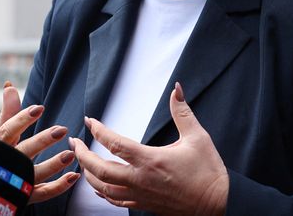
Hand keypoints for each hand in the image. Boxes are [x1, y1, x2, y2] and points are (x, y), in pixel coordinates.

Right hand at [0, 82, 79, 203]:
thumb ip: (8, 112)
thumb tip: (10, 85)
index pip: (8, 131)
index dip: (22, 119)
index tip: (39, 108)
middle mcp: (7, 164)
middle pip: (24, 152)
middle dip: (42, 141)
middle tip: (62, 130)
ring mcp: (16, 182)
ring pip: (35, 174)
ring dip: (54, 165)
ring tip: (70, 154)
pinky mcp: (25, 197)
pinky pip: (43, 193)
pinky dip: (59, 187)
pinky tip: (73, 176)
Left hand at [69, 82, 228, 215]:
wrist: (218, 204)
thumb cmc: (208, 172)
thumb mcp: (197, 137)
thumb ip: (182, 111)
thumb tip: (176, 88)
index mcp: (151, 160)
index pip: (115, 144)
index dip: (98, 131)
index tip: (89, 121)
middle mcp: (141, 180)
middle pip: (100, 170)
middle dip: (83, 155)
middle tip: (74, 143)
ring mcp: (141, 195)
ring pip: (104, 189)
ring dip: (89, 175)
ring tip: (81, 162)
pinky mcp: (145, 205)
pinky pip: (116, 202)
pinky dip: (102, 193)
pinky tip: (98, 186)